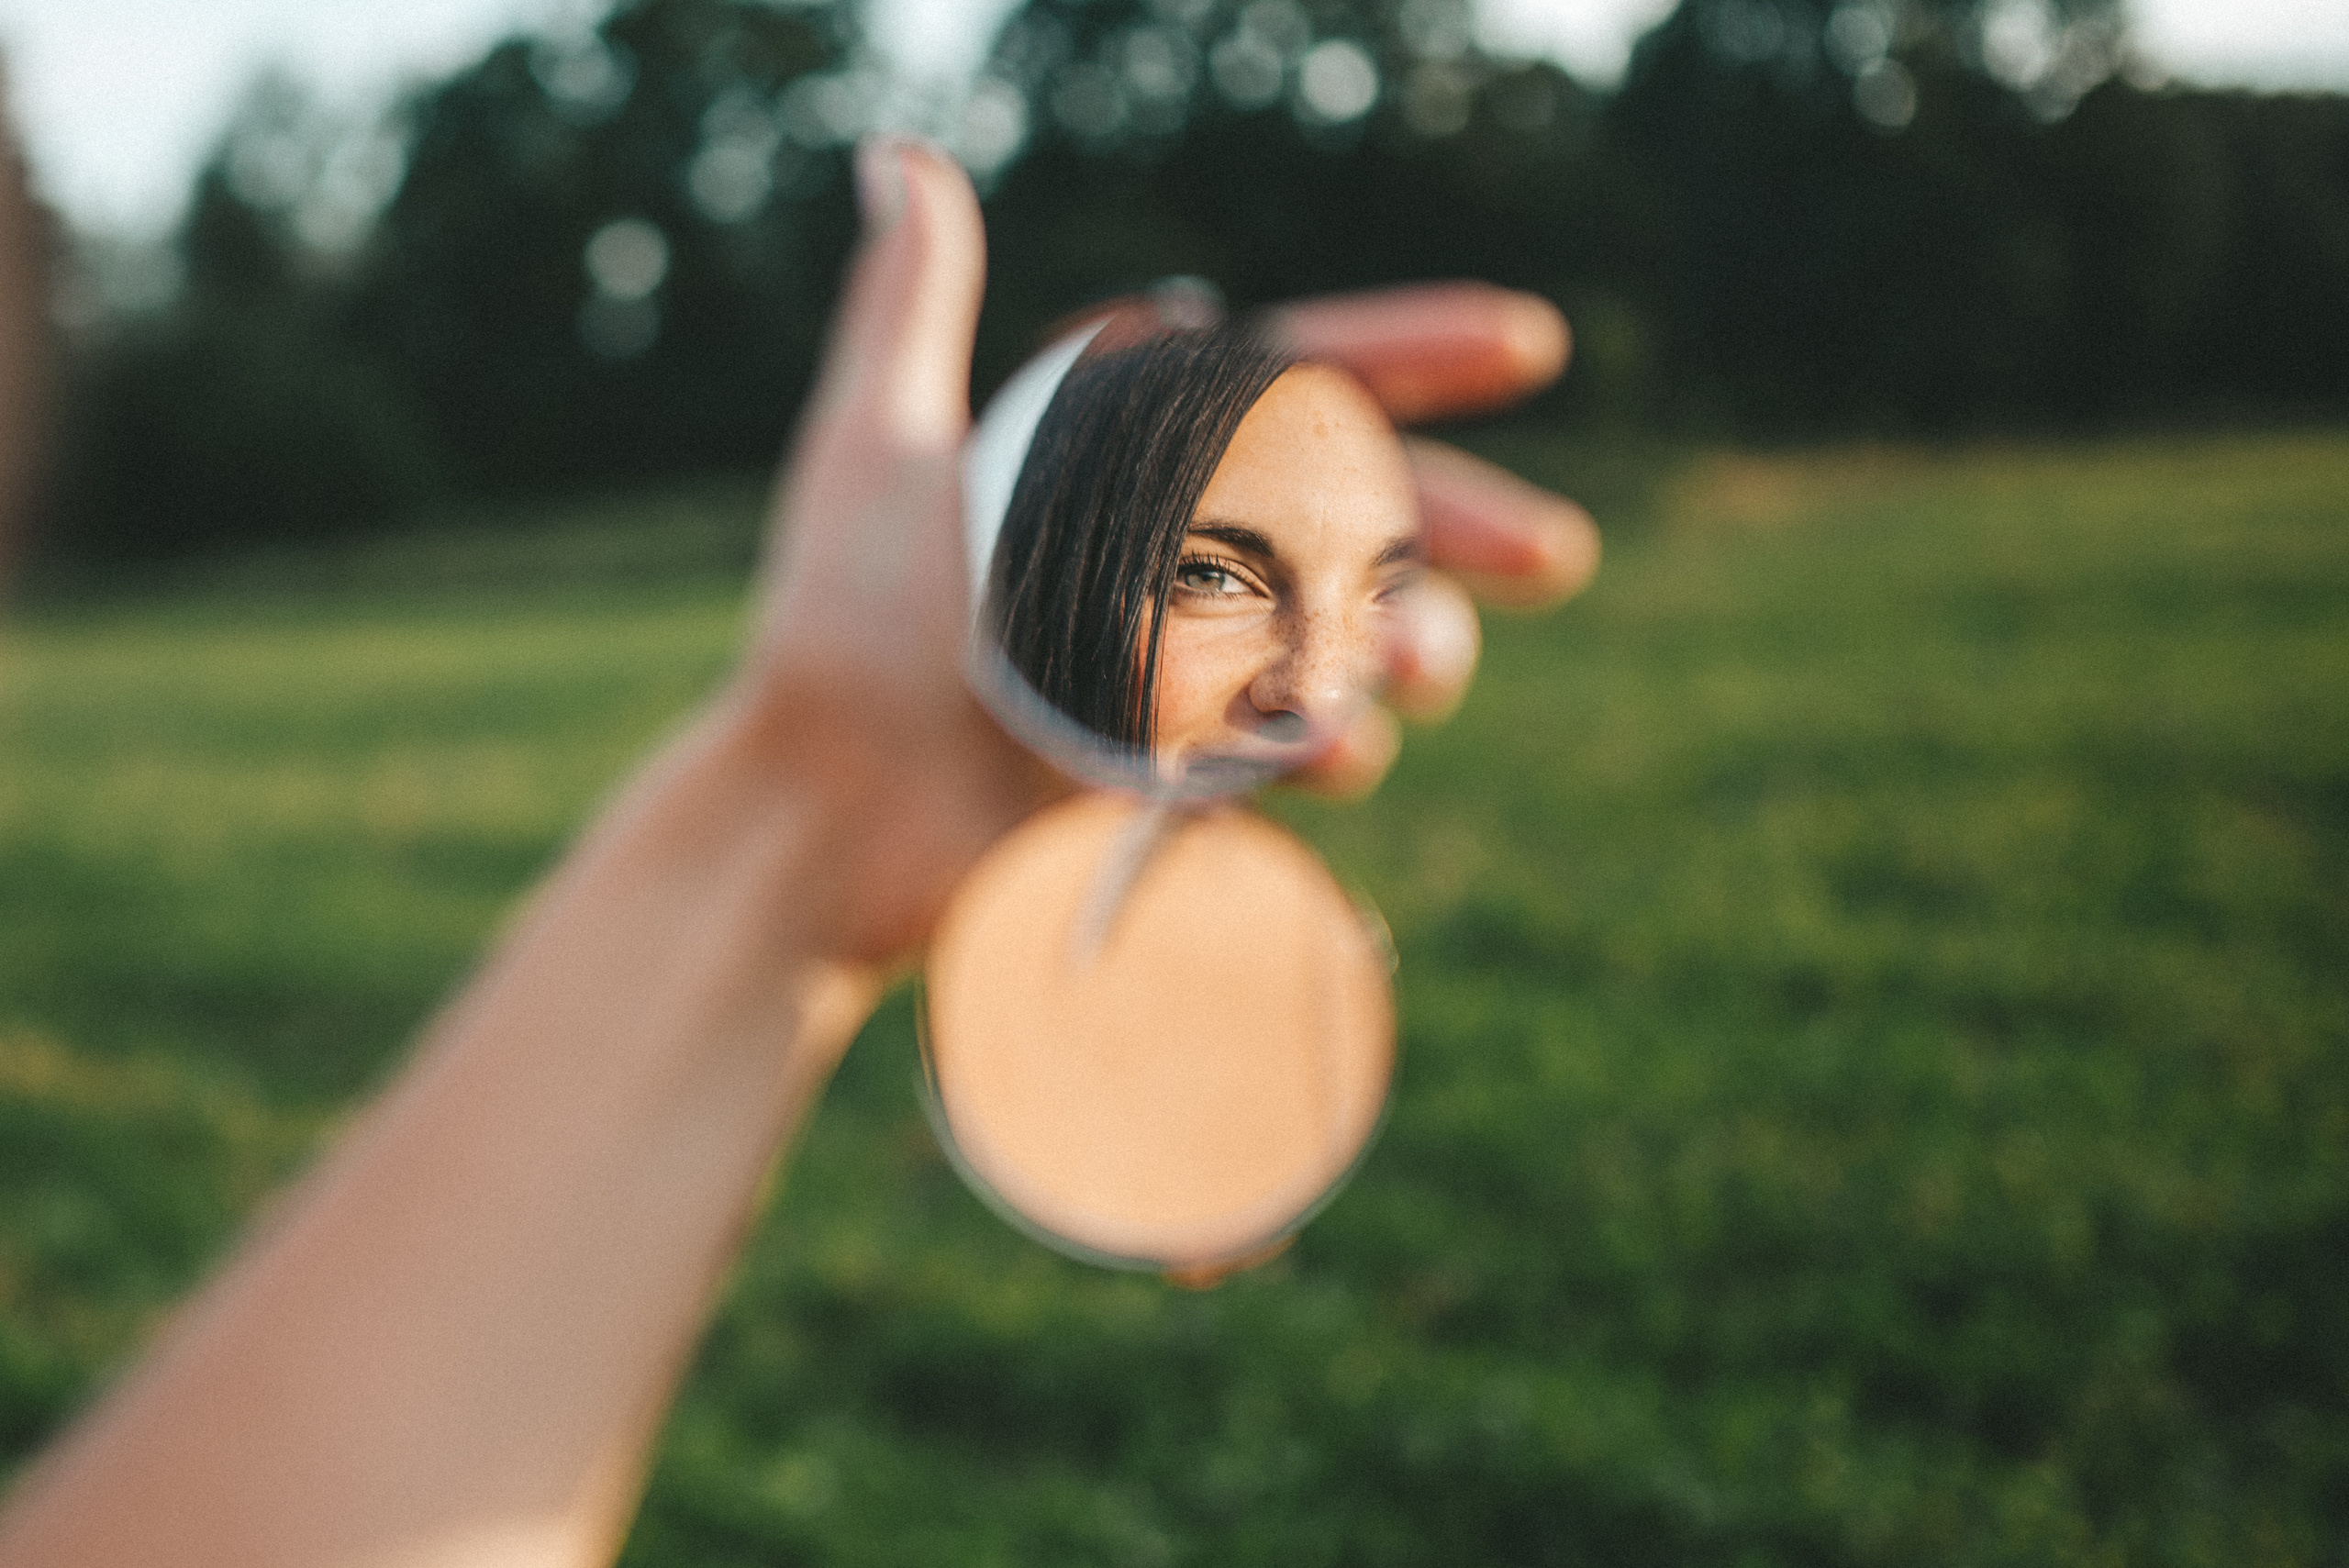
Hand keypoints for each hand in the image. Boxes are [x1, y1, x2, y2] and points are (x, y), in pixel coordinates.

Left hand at [741, 141, 1598, 962]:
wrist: (824, 811)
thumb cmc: (836, 626)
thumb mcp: (872, 444)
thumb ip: (911, 305)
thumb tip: (900, 155)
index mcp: (1129, 454)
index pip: (1298, 379)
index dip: (1415, 355)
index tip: (1527, 345)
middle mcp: (1178, 550)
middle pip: (1359, 514)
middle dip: (1460, 527)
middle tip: (1552, 557)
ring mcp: (1196, 662)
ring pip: (1351, 631)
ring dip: (1412, 640)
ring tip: (1425, 670)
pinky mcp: (1197, 763)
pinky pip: (1301, 739)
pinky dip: (1335, 735)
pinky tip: (1340, 744)